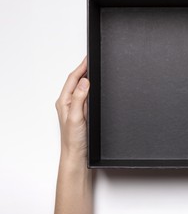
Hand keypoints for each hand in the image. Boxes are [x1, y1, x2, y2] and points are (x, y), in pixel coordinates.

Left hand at [53, 56, 92, 213]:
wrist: (77, 156)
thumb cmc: (73, 140)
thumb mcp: (76, 117)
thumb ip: (79, 98)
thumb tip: (85, 81)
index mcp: (64, 102)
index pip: (73, 79)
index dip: (81, 67)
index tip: (89, 58)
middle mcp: (69, 103)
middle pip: (77, 81)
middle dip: (84, 69)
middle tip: (93, 60)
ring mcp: (76, 108)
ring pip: (82, 88)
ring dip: (88, 79)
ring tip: (95, 70)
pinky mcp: (83, 113)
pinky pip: (88, 97)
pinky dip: (92, 90)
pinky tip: (98, 90)